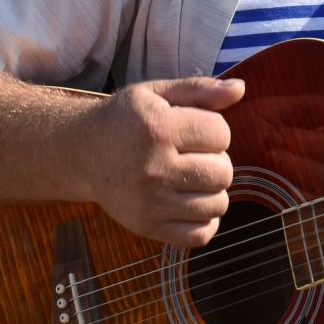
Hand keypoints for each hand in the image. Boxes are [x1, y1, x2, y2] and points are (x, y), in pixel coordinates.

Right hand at [76, 77, 243, 248]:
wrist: (83, 154)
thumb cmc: (127, 120)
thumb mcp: (157, 94)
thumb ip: (200, 90)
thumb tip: (240, 89)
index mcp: (157, 129)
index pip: (221, 134)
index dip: (214, 129)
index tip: (195, 129)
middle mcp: (153, 168)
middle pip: (223, 172)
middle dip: (217, 160)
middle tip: (195, 155)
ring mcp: (150, 203)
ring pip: (217, 204)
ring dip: (213, 190)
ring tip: (193, 177)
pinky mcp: (148, 228)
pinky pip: (199, 235)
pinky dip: (205, 220)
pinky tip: (192, 202)